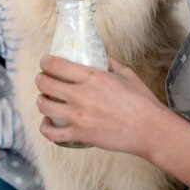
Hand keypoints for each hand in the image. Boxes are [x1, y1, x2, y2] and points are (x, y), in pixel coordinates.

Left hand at [35, 55, 168, 155]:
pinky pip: (52, 133)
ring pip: (44, 106)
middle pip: (45, 84)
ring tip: (45, 99)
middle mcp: (80, 95)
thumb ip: (111, 62)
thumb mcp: (126, 73)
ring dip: (41, 101)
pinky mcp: (80, 135)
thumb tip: (101, 55)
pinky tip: (47, 122)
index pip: (57, 65)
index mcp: (92, 77)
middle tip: (43, 79)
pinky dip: (45, 127)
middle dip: (40, 79)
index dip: (46, 62)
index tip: (45, 62)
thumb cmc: (141, 101)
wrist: (149, 129)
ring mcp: (78, 116)